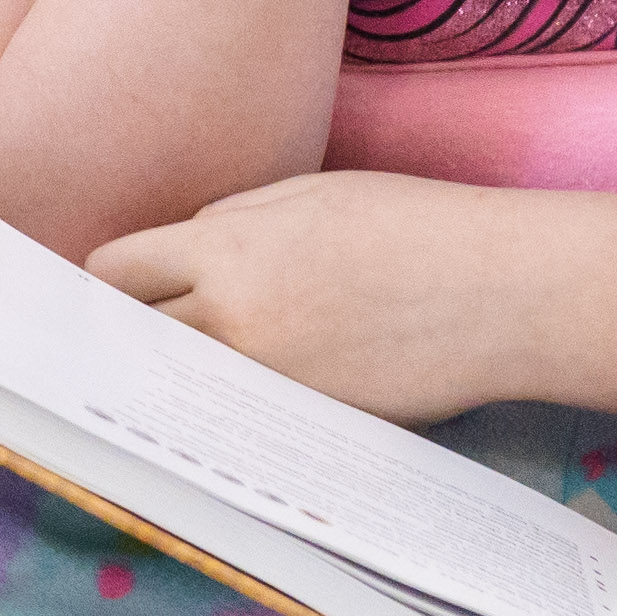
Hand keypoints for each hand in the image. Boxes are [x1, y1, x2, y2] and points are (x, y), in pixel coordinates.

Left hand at [88, 168, 551, 423]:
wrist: (507, 290)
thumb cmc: (413, 225)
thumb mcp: (307, 195)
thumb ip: (230, 224)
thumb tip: (178, 252)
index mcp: (224, 251)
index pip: (113, 274)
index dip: (109, 283)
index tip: (118, 290)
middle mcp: (233, 320)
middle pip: (136, 338)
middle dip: (133, 334)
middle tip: (140, 336)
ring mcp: (271, 379)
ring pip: (186, 385)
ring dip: (182, 377)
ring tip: (192, 368)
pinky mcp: (310, 420)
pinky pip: (245, 417)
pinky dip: (239, 408)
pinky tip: (252, 397)